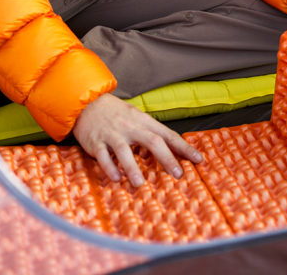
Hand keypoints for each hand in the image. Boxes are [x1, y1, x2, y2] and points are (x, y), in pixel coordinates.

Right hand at [72, 93, 202, 184]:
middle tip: (178, 174)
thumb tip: (170, 153)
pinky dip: (109, 167)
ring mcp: (112, 134)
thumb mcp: (137, 119)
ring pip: (124, 150)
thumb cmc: (117, 114)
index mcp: (144, 121)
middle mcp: (130, 127)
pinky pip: (102, 155)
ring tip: (140, 184)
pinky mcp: (95, 142)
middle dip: (166, 158)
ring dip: (132, 167)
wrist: (88, 103)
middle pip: (152, 141)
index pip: (168, 134)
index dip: (184, 147)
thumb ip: (151, 135)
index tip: (198, 159)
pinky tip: (116, 179)